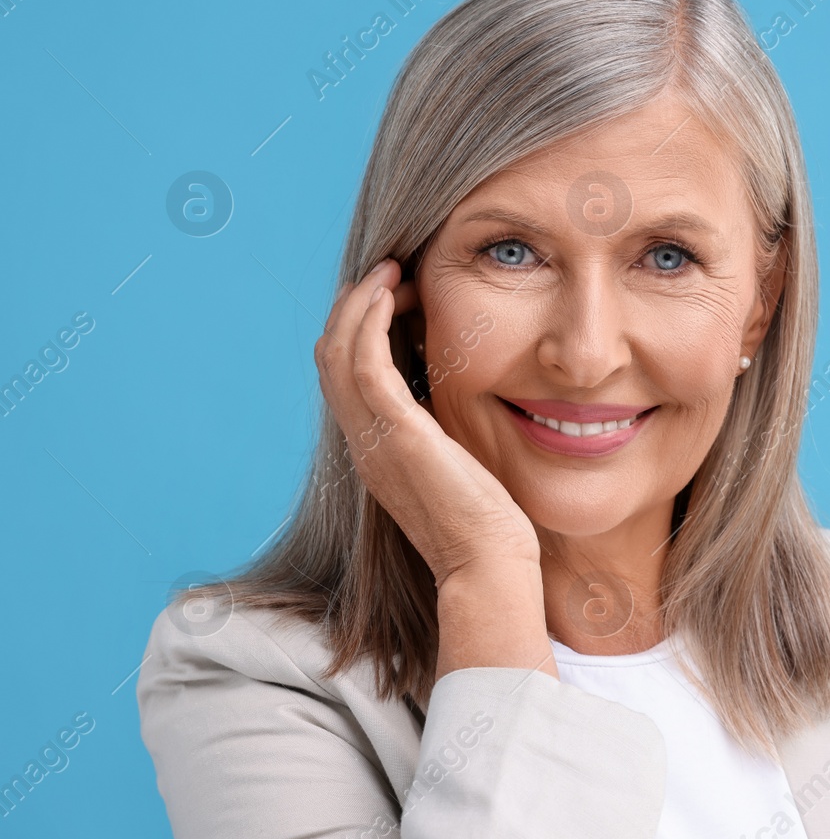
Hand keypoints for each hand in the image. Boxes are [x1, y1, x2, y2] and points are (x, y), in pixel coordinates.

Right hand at [314, 259, 554, 681]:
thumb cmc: (490, 525)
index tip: (396, 295)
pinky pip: (364, 365)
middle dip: (355, 307)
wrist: (490, 566)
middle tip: (390, 273)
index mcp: (377, 450)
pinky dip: (370, 323)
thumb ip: (448, 432)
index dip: (360, 328)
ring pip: (337, 353)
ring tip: (391, 272)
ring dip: (360, 303)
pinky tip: (394, 295)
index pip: (345, 376)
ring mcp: (374, 440)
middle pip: (329, 357)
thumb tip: (465, 395)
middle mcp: (365, 443)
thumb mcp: (460, 465)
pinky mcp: (398, 436)